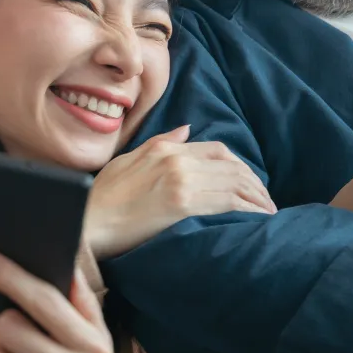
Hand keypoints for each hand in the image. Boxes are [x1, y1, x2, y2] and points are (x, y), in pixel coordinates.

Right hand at [84, 125, 275, 258]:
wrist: (85, 222)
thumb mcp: (128, 160)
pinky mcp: (182, 204)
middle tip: (265, 199)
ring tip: (267, 211)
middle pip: (231, 165)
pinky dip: (248, 208)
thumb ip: (160, 143)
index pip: (216, 150)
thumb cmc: (101, 198)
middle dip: (254, 182)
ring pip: (234, 182)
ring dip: (257, 197)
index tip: (249, 182)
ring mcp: (181, 180)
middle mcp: (176, 160)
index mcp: (165, 149)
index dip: (239, 165)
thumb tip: (186, 130)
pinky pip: (227, 202)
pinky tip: (258, 218)